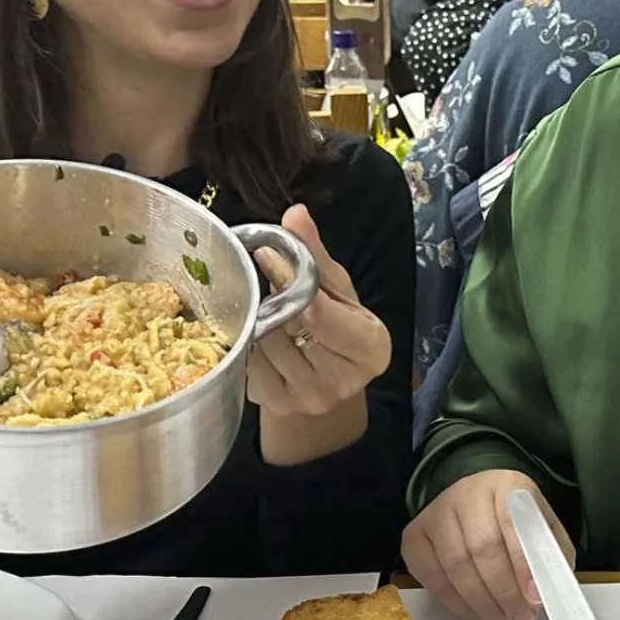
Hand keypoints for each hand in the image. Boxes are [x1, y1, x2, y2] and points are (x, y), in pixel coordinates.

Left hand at [247, 204, 389, 418]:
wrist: (328, 378)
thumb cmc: (338, 325)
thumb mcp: (337, 288)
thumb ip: (316, 254)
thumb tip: (295, 213)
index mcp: (371, 348)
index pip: (324, 316)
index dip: (294, 284)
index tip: (268, 256)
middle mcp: (344, 381)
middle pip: (290, 327)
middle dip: (277, 300)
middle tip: (272, 284)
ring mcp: (308, 399)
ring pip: (264, 344)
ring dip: (261, 321)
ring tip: (272, 313)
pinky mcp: (277, 406)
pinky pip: (248, 364)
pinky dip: (249, 344)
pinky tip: (261, 338)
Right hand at [402, 470, 572, 619]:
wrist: (479, 503)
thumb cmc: (514, 520)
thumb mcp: (542, 528)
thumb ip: (548, 553)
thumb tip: (545, 588)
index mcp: (505, 484)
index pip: (512, 521)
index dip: (522, 562)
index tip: (534, 595)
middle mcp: (466, 491)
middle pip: (482, 546)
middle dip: (504, 591)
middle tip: (520, 616)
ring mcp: (436, 512)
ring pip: (455, 564)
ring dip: (481, 602)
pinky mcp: (415, 534)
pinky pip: (430, 574)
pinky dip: (454, 601)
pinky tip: (474, 611)